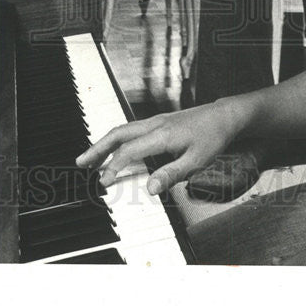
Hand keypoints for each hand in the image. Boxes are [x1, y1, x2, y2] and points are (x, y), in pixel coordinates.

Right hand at [75, 103, 238, 195]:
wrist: (224, 116)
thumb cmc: (212, 137)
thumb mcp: (196, 161)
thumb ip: (172, 175)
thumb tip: (149, 188)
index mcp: (161, 135)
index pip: (129, 150)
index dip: (113, 166)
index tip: (102, 181)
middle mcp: (154, 125)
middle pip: (118, 134)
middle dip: (97, 148)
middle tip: (80, 163)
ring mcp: (155, 122)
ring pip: (123, 130)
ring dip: (105, 143)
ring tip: (91, 158)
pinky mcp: (159, 123)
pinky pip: (131, 130)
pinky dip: (117, 140)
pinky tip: (115, 150)